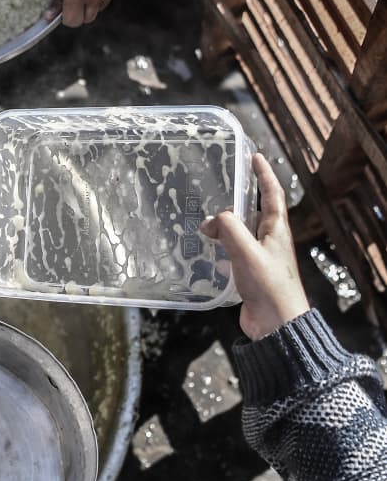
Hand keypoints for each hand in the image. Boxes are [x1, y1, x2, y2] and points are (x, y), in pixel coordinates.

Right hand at [201, 153, 309, 340]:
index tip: (254, 157)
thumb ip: (229, 230)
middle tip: (213, 199)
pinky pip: (234, 253)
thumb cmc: (268, 286)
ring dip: (224, 229)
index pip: (272, 194)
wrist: (276, 323)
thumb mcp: (247, 252)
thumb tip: (210, 222)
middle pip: (253, 214)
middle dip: (234, 205)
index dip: (264, 174)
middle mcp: (270, 241)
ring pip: (240, 234)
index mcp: (276, 230)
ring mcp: (261, 257)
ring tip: (204, 227)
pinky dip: (221, 249)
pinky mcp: (250, 273)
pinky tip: (208, 253)